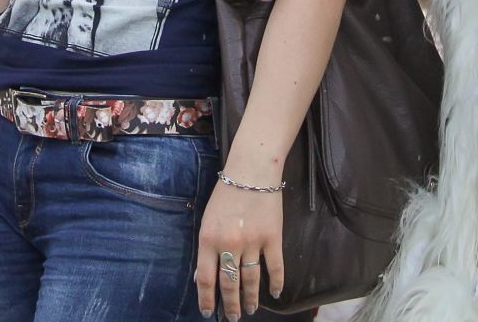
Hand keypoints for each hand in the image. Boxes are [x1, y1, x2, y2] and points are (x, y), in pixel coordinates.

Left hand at [194, 180, 282, 319]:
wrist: (251, 171)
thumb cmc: (226, 194)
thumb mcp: (207, 220)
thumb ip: (206, 248)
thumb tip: (201, 276)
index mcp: (209, 239)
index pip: (205, 278)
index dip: (207, 300)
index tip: (209, 313)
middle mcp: (229, 244)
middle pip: (229, 284)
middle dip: (230, 305)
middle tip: (232, 317)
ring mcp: (252, 243)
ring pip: (251, 280)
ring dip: (250, 298)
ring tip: (250, 309)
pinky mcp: (273, 238)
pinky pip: (275, 267)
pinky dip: (276, 283)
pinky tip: (275, 293)